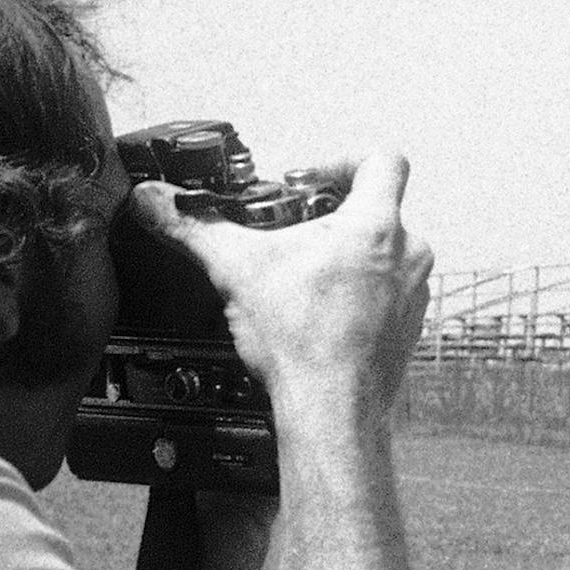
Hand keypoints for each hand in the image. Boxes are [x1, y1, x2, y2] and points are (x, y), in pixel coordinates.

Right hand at [129, 152, 434, 431]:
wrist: (332, 409)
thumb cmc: (305, 343)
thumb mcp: (236, 268)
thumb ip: (192, 226)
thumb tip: (156, 201)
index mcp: (377, 225)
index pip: (382, 159)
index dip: (342, 160)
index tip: (309, 180)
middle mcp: (408, 254)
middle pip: (377, 209)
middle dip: (331, 218)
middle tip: (293, 234)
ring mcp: (413, 292)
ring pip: (383, 254)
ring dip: (345, 258)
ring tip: (301, 278)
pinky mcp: (408, 326)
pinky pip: (386, 294)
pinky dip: (356, 295)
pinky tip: (318, 313)